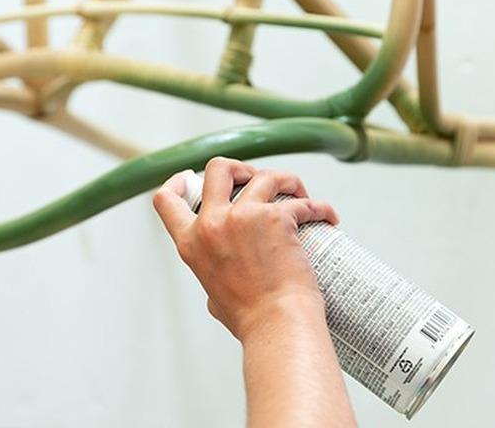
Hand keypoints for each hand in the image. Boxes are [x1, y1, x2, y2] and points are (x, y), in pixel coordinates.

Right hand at [153, 157, 338, 342]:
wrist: (278, 326)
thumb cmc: (251, 319)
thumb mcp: (214, 295)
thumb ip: (214, 272)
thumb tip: (223, 270)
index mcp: (191, 243)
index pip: (166, 198)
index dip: (181, 180)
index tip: (196, 177)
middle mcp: (212, 224)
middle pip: (219, 168)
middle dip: (242, 168)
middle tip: (260, 182)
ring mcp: (243, 217)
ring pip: (265, 175)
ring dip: (287, 181)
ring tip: (300, 195)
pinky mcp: (276, 218)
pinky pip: (303, 201)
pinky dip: (320, 208)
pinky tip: (328, 217)